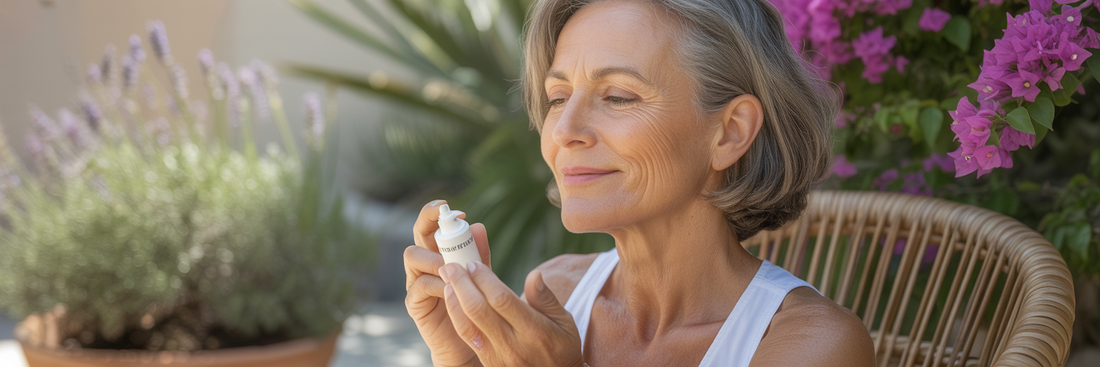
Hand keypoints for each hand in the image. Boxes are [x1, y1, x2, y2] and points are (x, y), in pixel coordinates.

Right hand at [405, 200, 491, 366]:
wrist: (470, 341)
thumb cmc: (475, 305)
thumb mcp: (481, 276)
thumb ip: (479, 254)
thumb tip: (479, 226)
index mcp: (440, 252)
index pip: (433, 225)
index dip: (439, 213)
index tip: (460, 213)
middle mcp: (425, 263)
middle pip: (418, 233)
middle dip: (429, 222)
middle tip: (449, 224)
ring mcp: (416, 281)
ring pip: (412, 255)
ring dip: (434, 256)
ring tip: (453, 266)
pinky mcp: (414, 303)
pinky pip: (419, 286)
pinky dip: (437, 284)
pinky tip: (452, 289)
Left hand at [439, 260, 583, 366]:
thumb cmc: (562, 347)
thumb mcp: (565, 322)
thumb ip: (546, 298)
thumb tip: (534, 274)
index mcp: (534, 330)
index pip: (502, 299)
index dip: (484, 279)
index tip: (474, 263)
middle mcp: (513, 344)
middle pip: (479, 310)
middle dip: (462, 284)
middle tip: (452, 265)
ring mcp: (498, 356)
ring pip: (467, 325)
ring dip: (453, 300)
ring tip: (447, 280)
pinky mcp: (488, 363)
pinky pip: (467, 338)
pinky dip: (456, 317)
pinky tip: (452, 301)